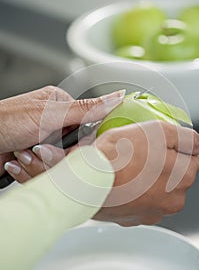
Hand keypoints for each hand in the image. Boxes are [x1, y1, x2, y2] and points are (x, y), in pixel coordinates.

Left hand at [0, 86, 124, 175]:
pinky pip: (47, 173)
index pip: (88, 128)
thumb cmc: (4, 122)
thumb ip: (87, 109)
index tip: (69, 148)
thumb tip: (117, 97)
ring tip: (21, 153)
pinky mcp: (36, 159)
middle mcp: (53, 123)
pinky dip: (31, 171)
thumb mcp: (49, 114)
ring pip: (60, 164)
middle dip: (54, 155)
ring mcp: (44, 141)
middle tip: (36, 149)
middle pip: (73, 149)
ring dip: (39, 164)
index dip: (80, 143)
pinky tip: (18, 161)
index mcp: (61, 105)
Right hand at [93, 121, 198, 225]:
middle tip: (140, 152)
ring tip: (127, 166)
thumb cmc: (119, 155)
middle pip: (175, 175)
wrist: (87, 180)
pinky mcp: (133, 218)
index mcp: (184, 177)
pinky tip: (121, 181)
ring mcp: (152, 212)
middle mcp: (173, 200)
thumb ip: (186, 137)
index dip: (175, 146)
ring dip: (148, 178)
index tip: (158, 143)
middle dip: (163, 163)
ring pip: (157, 188)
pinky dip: (134, 191)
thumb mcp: (157, 131)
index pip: (192, 157)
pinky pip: (140, 200)